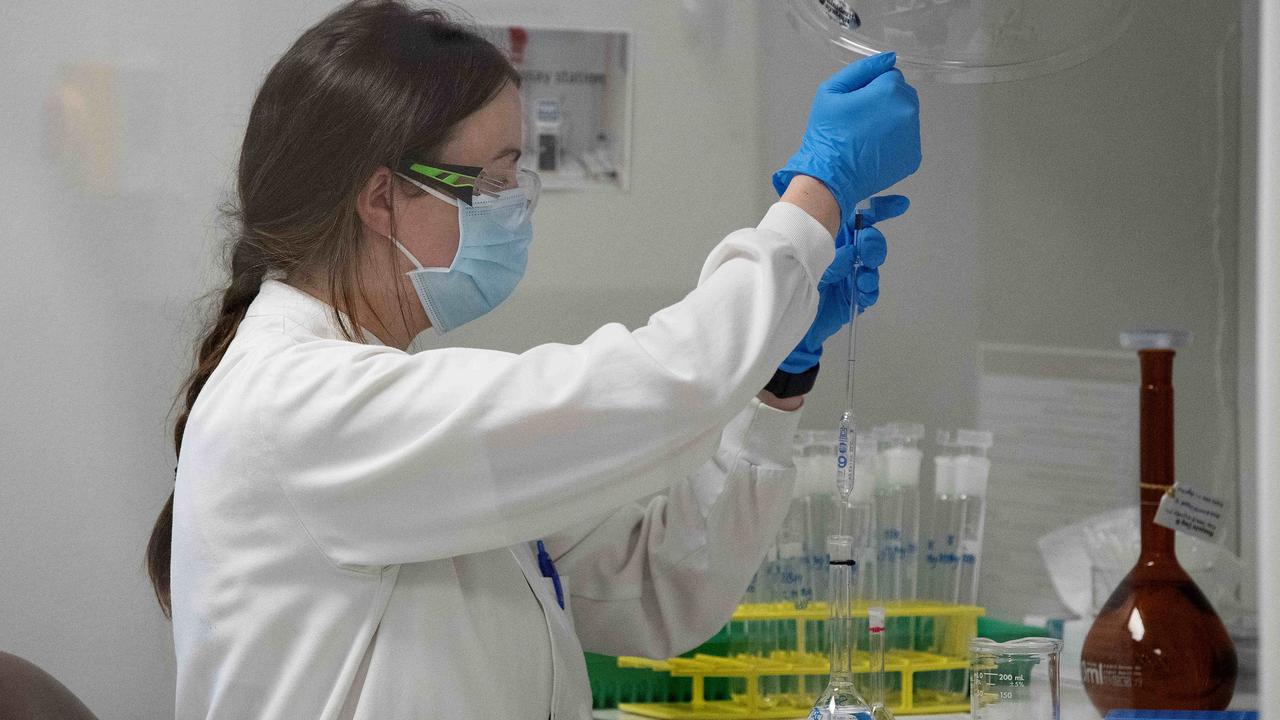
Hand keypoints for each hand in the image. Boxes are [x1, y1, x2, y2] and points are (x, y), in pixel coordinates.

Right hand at [772, 53, 920, 221]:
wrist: (830, 177)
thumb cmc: (827, 136)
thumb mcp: (831, 91)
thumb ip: (862, 69)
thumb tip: (888, 58)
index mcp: (889, 91)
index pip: (890, 74)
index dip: (871, 87)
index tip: (857, 103)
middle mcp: (907, 112)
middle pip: (903, 94)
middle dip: (886, 102)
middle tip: (861, 120)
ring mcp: (913, 136)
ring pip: (906, 117)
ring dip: (892, 121)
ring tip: (867, 136)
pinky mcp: (913, 157)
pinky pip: (908, 140)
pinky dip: (895, 142)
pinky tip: (875, 149)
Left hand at [778, 195, 907, 373]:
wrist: (786, 313)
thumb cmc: (790, 281)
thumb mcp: (804, 254)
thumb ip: (824, 244)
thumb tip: (845, 243)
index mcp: (832, 238)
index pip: (859, 219)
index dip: (881, 210)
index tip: (900, 204)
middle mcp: (844, 255)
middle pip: (870, 242)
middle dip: (873, 243)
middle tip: (865, 248)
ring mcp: (849, 276)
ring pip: (872, 265)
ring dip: (871, 265)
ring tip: (862, 272)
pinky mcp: (852, 298)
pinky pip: (869, 290)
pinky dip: (869, 287)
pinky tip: (862, 286)